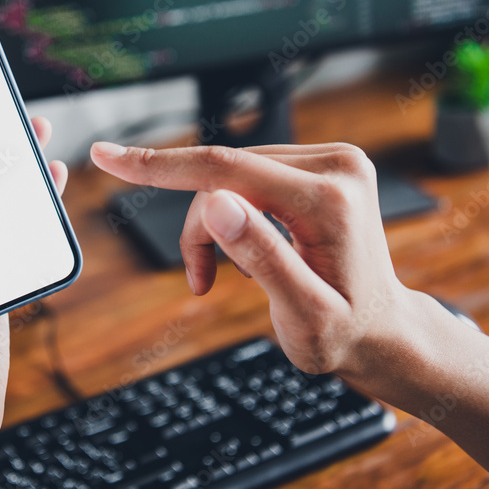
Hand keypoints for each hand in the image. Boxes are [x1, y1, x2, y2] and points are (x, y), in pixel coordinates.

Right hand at [91, 140, 488, 488]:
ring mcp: (330, 161)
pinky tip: (240, 250)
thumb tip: (217, 204)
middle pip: (223, 175)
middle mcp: (336, 165)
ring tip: (219, 273)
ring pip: (230, 175)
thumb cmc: (345, 333)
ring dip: (211, 224)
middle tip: (199, 277)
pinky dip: (229, 214)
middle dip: (199, 226)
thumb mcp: (304, 315)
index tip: (106, 155)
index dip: (158, 165)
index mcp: (330, 199)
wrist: (382, 331)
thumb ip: (263, 257)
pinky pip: (248, 176)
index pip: (224, 169)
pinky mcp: (320, 165)